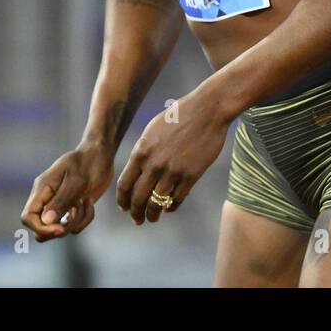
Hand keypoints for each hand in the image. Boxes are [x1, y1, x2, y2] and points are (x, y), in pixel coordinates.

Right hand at [21, 140, 113, 242]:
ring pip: (58, 229)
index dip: (41, 228)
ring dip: (75, 221)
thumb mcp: (76, 180)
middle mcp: (47, 199)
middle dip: (59, 229)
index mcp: (42, 189)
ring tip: (84, 202)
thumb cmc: (87, 162)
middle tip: (75, 214)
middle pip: (40, 229)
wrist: (100, 154)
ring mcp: (59, 205)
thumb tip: (46, 221)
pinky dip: (85, 218)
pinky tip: (89, 202)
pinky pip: (74, 226)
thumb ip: (61, 201)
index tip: (60, 227)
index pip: (28, 217)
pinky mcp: (72, 208)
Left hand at [116, 91, 229, 225]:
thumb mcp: (152, 130)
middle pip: (138, 198)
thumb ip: (143, 151)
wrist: (207, 110)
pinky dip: (171, 207)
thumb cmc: (179, 116)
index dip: (123, 200)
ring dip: (153, 214)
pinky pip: (177, 199)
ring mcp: (172, 171)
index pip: (125, 184)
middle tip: (137, 220)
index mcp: (141, 151)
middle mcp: (154, 164)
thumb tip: (137, 170)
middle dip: (136, 213)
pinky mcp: (191, 176)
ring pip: (157, 203)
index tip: (124, 208)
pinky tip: (169, 208)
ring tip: (153, 218)